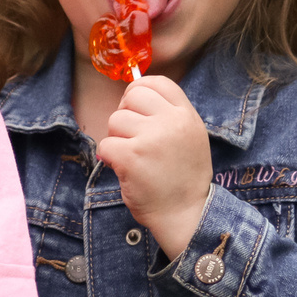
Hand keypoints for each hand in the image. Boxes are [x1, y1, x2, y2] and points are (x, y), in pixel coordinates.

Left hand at [96, 76, 211, 260]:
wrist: (186, 214)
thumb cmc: (183, 178)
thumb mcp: (190, 137)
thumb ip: (169, 115)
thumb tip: (134, 94)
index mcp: (186, 115)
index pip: (157, 82)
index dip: (139, 90)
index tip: (134, 107)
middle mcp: (171, 122)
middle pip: (132, 96)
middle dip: (125, 114)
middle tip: (130, 136)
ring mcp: (151, 139)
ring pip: (115, 120)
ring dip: (117, 138)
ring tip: (132, 157)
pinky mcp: (132, 157)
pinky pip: (106, 144)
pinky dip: (109, 157)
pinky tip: (124, 169)